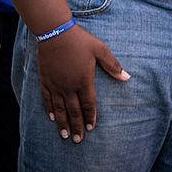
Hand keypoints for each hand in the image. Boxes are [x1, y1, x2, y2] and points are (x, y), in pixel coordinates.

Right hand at [35, 24, 128, 142]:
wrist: (55, 32)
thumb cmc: (79, 40)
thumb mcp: (100, 49)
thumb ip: (113, 65)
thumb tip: (126, 77)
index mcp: (83, 80)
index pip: (87, 104)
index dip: (90, 117)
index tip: (91, 128)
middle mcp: (68, 86)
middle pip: (73, 111)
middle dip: (77, 126)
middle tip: (78, 139)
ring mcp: (55, 84)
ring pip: (59, 108)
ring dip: (62, 123)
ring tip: (65, 135)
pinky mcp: (45, 80)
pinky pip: (47, 98)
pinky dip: (49, 109)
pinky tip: (52, 117)